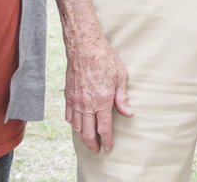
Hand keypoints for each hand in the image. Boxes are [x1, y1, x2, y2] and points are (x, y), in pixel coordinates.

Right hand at [64, 36, 133, 152]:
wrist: (84, 47)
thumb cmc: (104, 59)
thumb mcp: (120, 77)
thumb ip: (122, 98)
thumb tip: (128, 113)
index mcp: (102, 101)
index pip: (104, 128)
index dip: (107, 140)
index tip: (109, 148)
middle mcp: (87, 104)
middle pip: (88, 132)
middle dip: (93, 144)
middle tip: (97, 150)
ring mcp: (75, 101)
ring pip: (76, 127)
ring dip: (82, 137)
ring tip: (88, 141)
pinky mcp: (68, 95)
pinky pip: (68, 116)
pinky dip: (73, 124)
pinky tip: (77, 126)